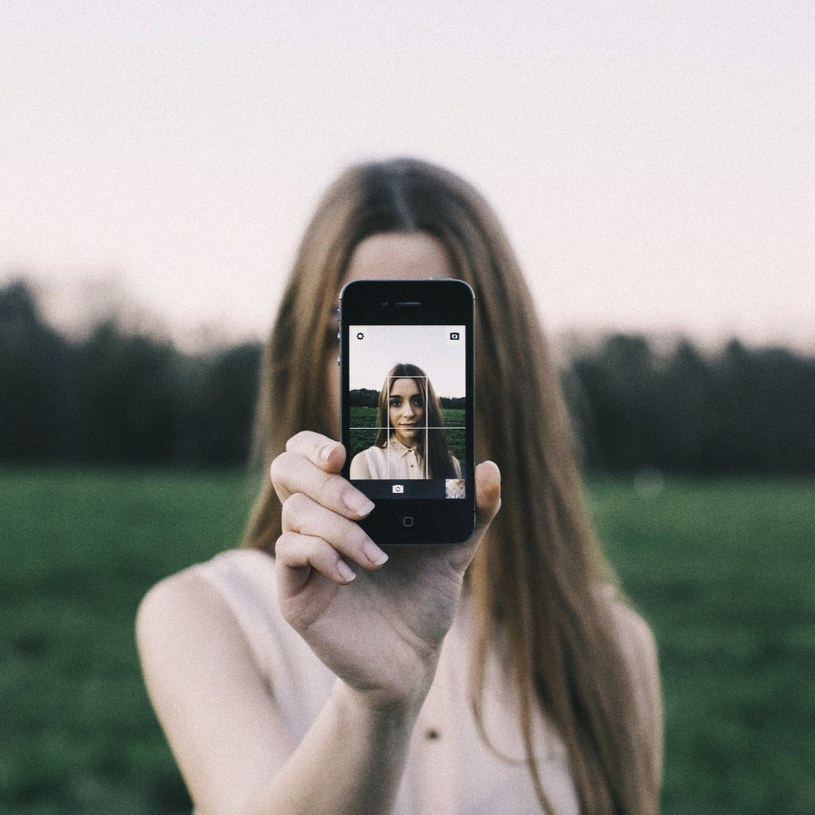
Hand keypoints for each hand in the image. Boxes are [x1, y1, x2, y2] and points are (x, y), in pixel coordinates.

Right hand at [271, 431, 500, 710]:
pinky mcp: (295, 590)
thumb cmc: (425, 599)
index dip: (315, 444)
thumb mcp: (455, 551)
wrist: (411, 661)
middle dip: (323, 480)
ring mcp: (303, 554)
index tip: (342, 452)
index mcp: (349, 501)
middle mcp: (320, 521)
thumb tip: (490, 468)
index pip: (310, 453)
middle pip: (287, 470)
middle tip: (365, 507)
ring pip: (295, 511)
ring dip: (339, 528)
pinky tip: (351, 574)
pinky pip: (289, 552)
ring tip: (377, 557)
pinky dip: (321, 554)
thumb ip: (474, 511)